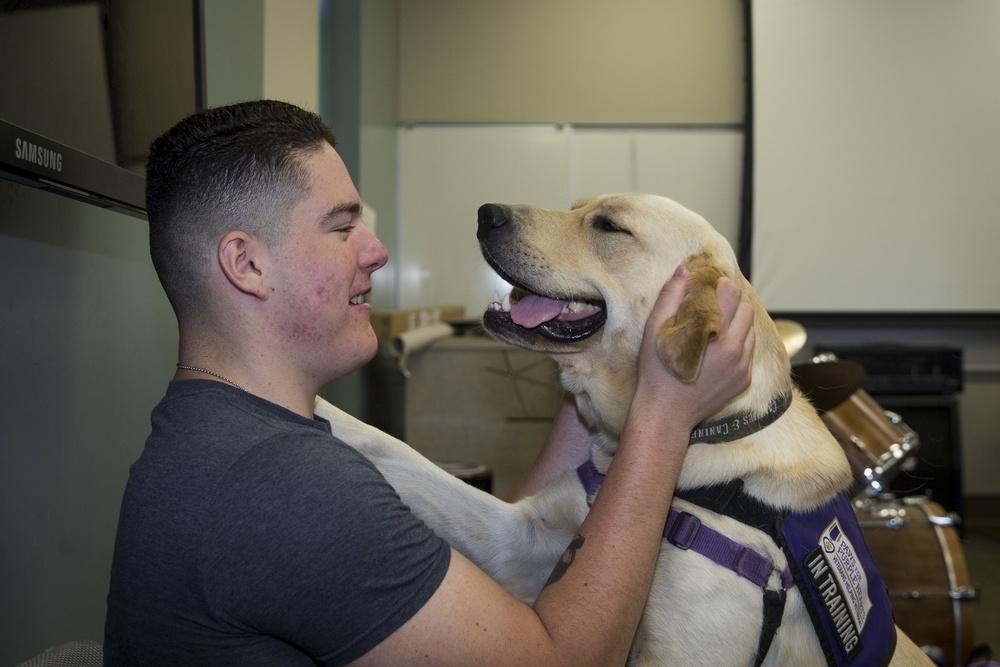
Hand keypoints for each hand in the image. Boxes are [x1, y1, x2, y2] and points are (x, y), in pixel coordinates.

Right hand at [633, 267, 753, 431]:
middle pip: (746, 308)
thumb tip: (684, 271)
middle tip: (709, 310)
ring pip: (750, 330)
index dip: (719, 286)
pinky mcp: (744, 380)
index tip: (706, 290)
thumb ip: (670, 297)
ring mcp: (742, 366)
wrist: (666, 414)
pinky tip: (716, 352)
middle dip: (730, 304)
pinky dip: (737, 346)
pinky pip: (749, 352)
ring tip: (713, 332)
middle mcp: (734, 349)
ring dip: (736, 325)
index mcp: (714, 333)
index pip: (731, 293)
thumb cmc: (656, 372)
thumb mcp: (654, 330)